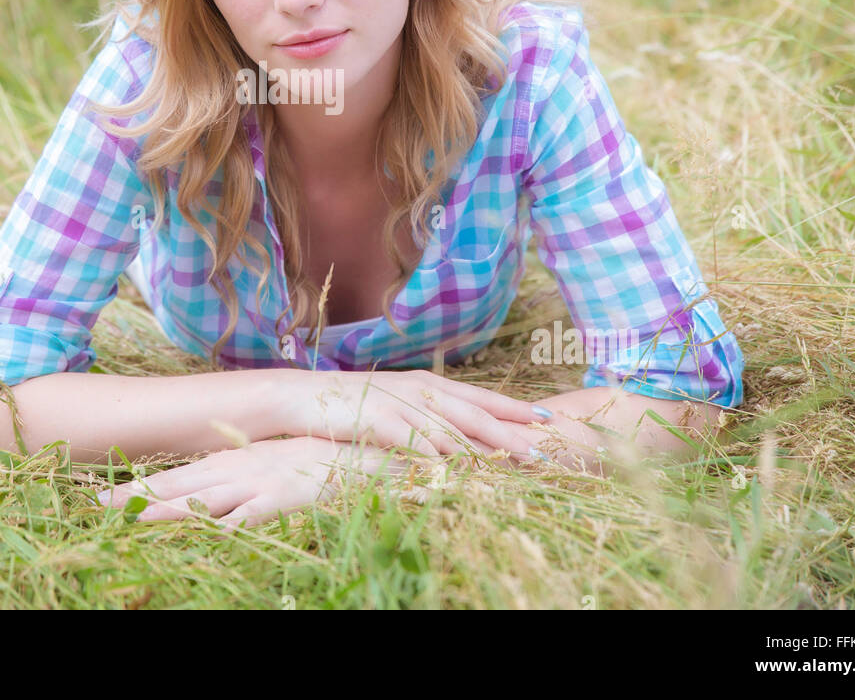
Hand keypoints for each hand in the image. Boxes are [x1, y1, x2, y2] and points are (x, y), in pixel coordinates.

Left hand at [94, 436, 383, 529]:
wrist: (356, 454)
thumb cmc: (311, 463)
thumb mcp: (266, 465)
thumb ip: (235, 478)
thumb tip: (204, 494)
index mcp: (229, 460)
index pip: (175, 475)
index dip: (139, 487)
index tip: (103, 498)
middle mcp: (234, 469)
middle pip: (177, 487)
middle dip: (137, 497)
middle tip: (99, 508)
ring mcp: (254, 485)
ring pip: (201, 501)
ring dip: (166, 512)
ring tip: (132, 522)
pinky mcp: (276, 501)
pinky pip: (242, 519)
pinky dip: (218, 528)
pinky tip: (196, 537)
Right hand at [284, 368, 554, 459]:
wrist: (305, 396)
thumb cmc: (353, 404)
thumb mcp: (397, 404)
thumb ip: (428, 417)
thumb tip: (457, 437)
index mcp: (429, 384)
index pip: (481, 397)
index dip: (515, 408)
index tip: (549, 417)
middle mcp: (422, 390)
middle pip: (476, 414)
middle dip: (513, 433)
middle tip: (545, 449)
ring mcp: (402, 404)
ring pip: (452, 429)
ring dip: (485, 449)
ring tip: (514, 465)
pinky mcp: (381, 420)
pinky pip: (415, 441)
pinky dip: (436, 456)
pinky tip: (455, 470)